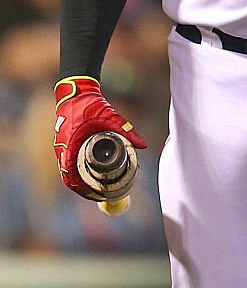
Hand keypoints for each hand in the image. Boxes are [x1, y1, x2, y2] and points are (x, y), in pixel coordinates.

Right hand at [53, 76, 146, 199]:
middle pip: (69, 177)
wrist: (75, 91)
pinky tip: (86, 176)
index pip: (71, 175)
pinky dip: (75, 172)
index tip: (96, 195)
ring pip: (67, 172)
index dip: (82, 188)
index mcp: (71, 144)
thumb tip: (143, 146)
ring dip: (79, 182)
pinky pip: (67, 163)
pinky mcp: (63, 144)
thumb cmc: (90, 104)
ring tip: (95, 190)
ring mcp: (61, 146)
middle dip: (82, 189)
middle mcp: (62, 148)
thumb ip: (127, 131)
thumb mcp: (110, 117)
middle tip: (99, 196)